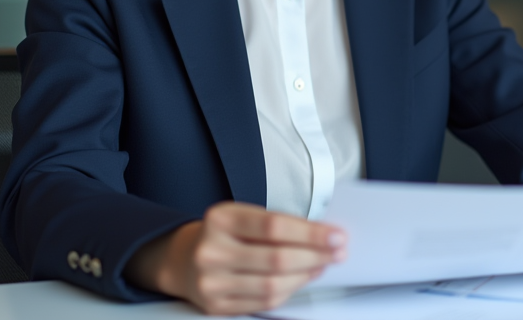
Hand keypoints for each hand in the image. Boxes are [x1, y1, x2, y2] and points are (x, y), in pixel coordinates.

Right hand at [126, 202, 345, 315]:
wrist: (184, 259)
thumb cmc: (224, 234)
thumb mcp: (243, 216)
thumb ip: (277, 225)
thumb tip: (324, 236)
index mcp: (220, 219)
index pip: (274, 226)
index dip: (310, 233)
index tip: (336, 235)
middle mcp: (211, 251)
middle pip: (276, 259)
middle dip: (315, 256)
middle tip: (338, 252)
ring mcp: (211, 282)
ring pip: (272, 285)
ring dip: (306, 276)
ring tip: (322, 265)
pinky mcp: (215, 306)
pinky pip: (263, 302)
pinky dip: (289, 291)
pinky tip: (302, 279)